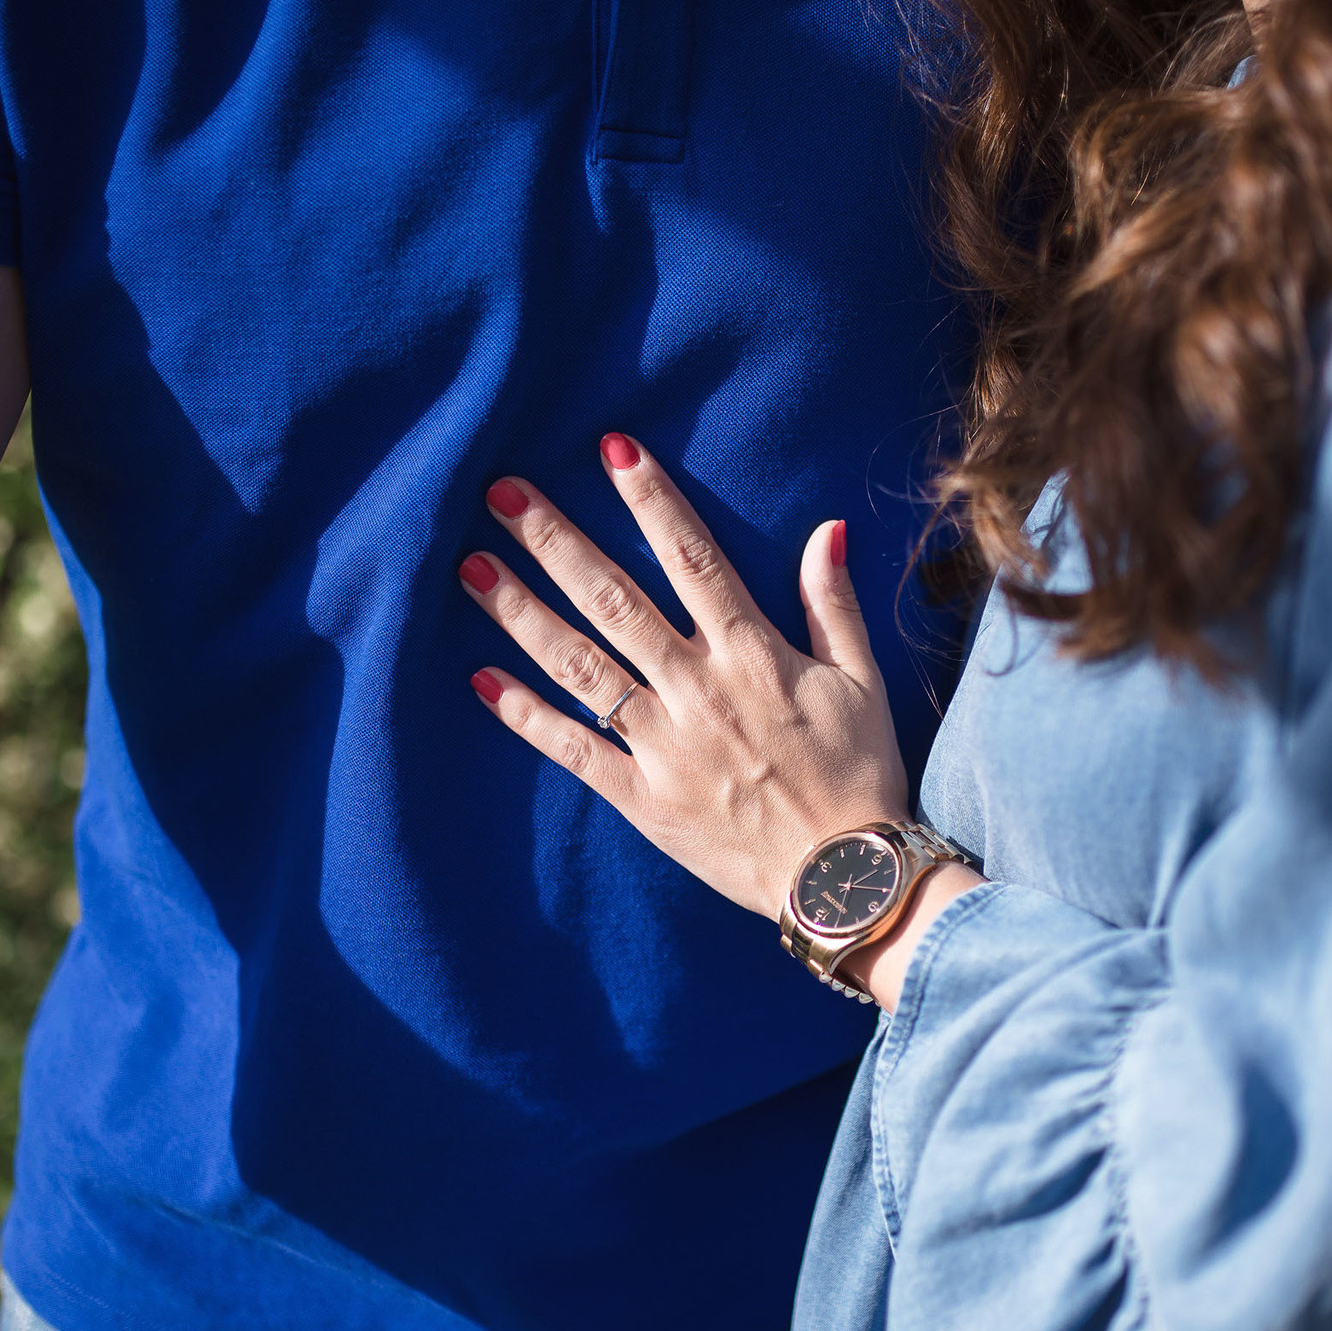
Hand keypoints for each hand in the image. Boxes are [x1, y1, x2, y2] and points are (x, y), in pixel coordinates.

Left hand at [460, 433, 913, 921]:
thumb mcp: (862, 683)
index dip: (651, 500)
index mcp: (751, 655)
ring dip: (520, 612)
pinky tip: (481, 678)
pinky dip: (526, 715)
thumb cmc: (860, 777)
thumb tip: (826, 529)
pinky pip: (573, 749)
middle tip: (502, 492)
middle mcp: (697, 690)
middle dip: (555, 541)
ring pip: (580, 665)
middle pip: (614, 599)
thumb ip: (832, 605)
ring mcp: (663, 745)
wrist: (845, 881)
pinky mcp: (642, 798)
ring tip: (469, 566)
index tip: (611, 448)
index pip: (693, 558)